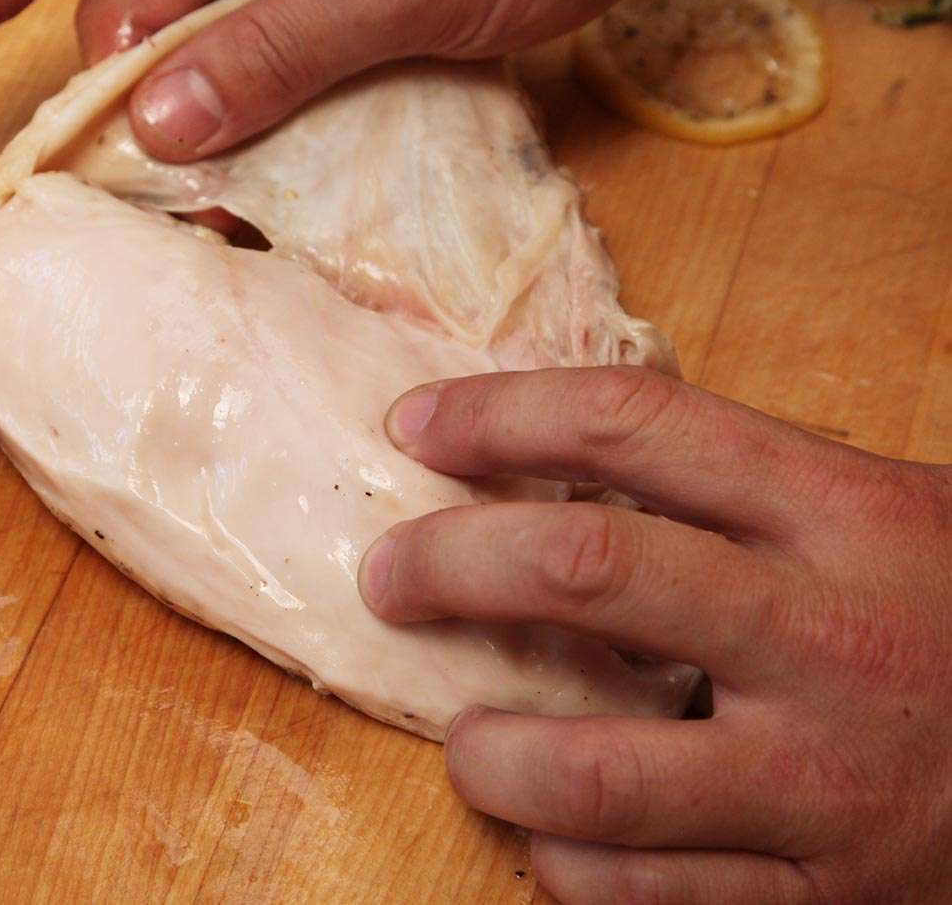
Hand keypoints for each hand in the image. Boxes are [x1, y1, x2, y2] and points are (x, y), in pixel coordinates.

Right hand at [0, 0, 777, 158]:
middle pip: (127, 6)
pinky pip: (269, 50)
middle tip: (137, 216)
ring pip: (199, 42)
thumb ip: (279, 53)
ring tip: (227, 220)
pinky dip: (263, 113)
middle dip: (115, 108)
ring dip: (199, 126)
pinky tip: (287, 178)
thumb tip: (153, 127)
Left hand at [358, 366, 951, 903]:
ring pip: (601, 772)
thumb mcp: (880, 513)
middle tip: (388, 573)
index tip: (417, 426)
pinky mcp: (835, 900)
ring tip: (466, 740)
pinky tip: (552, 835)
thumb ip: (734, 487)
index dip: (501, 413)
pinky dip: (569, 866)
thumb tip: (542, 457)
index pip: (634, 423)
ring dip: (494, 754)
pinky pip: (653, 896)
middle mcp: (832, 635)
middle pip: (588, 570)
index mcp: (845, 512)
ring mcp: (831, 781)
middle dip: (451, 562)